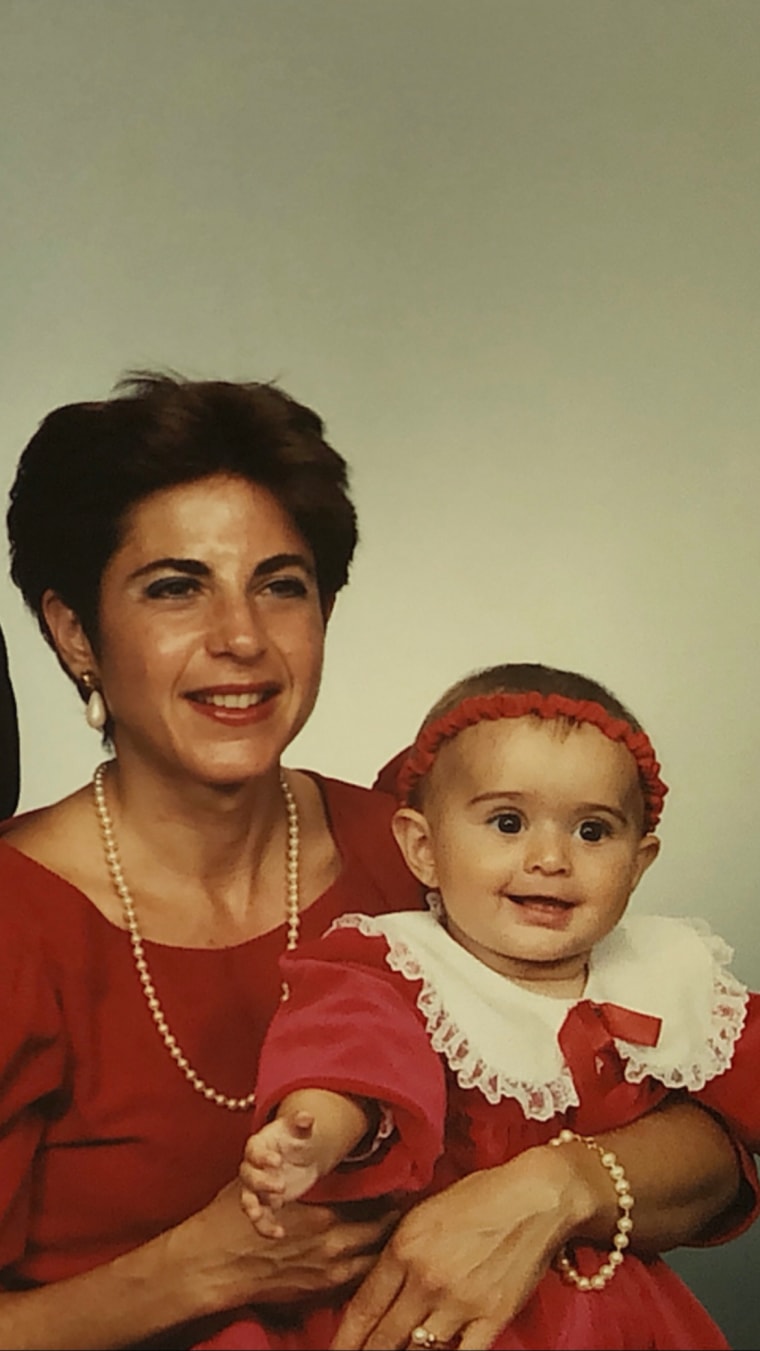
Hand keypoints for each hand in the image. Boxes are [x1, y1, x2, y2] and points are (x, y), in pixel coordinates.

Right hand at [183, 1179, 398, 1313]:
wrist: (213, 1266)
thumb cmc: (235, 1217)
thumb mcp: (269, 1179)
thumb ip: (302, 1169)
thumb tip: (321, 1144)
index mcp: (322, 1214)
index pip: (374, 1202)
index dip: (392, 1191)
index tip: (404, 1181)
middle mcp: (332, 1245)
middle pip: (382, 1231)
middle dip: (396, 1217)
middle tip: (406, 1204)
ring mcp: (328, 1271)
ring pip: (375, 1257)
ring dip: (385, 1241)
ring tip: (397, 1228)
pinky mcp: (319, 1290)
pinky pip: (358, 1276)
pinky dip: (368, 1262)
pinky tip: (371, 1251)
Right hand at [240, 1111, 321, 1237]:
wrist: (300, 1154)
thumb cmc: (295, 1138)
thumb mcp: (299, 1129)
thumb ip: (300, 1123)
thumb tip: (307, 1116)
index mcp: (258, 1145)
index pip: (254, 1150)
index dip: (262, 1157)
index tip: (277, 1162)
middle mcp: (252, 1167)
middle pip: (248, 1176)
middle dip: (261, 1183)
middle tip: (280, 1187)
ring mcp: (256, 1187)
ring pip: (248, 1199)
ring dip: (253, 1209)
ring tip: (259, 1217)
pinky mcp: (265, 1203)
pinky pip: (261, 1216)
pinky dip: (266, 1226)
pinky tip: (279, 1233)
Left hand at [330, 1147, 584, 1349]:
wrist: (535, 1196)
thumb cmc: (479, 1195)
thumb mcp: (424, 1213)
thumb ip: (398, 1252)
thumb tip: (377, 1286)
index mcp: (404, 1248)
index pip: (363, 1307)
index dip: (345, 1338)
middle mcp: (426, 1279)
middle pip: (384, 1337)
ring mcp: (460, 1302)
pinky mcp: (492, 1316)